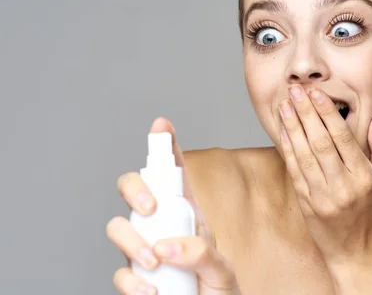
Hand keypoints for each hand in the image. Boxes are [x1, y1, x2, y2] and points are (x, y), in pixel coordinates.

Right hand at [106, 117, 239, 294]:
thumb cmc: (218, 290)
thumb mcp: (221, 269)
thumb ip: (202, 254)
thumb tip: (167, 246)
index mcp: (188, 214)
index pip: (175, 175)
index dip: (166, 147)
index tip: (161, 125)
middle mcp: (161, 226)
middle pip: (135, 189)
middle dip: (135, 188)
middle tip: (151, 208)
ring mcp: (144, 249)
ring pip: (118, 226)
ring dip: (131, 241)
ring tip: (154, 262)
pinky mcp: (134, 279)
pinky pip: (119, 271)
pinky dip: (130, 282)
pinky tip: (151, 292)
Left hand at [278, 85, 371, 266]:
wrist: (356, 255)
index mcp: (364, 179)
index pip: (343, 138)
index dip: (327, 113)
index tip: (317, 93)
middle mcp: (343, 187)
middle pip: (320, 142)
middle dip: (306, 113)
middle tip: (295, 90)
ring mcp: (323, 197)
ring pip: (304, 155)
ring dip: (292, 127)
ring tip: (285, 105)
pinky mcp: (307, 205)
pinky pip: (295, 173)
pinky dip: (288, 150)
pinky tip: (283, 132)